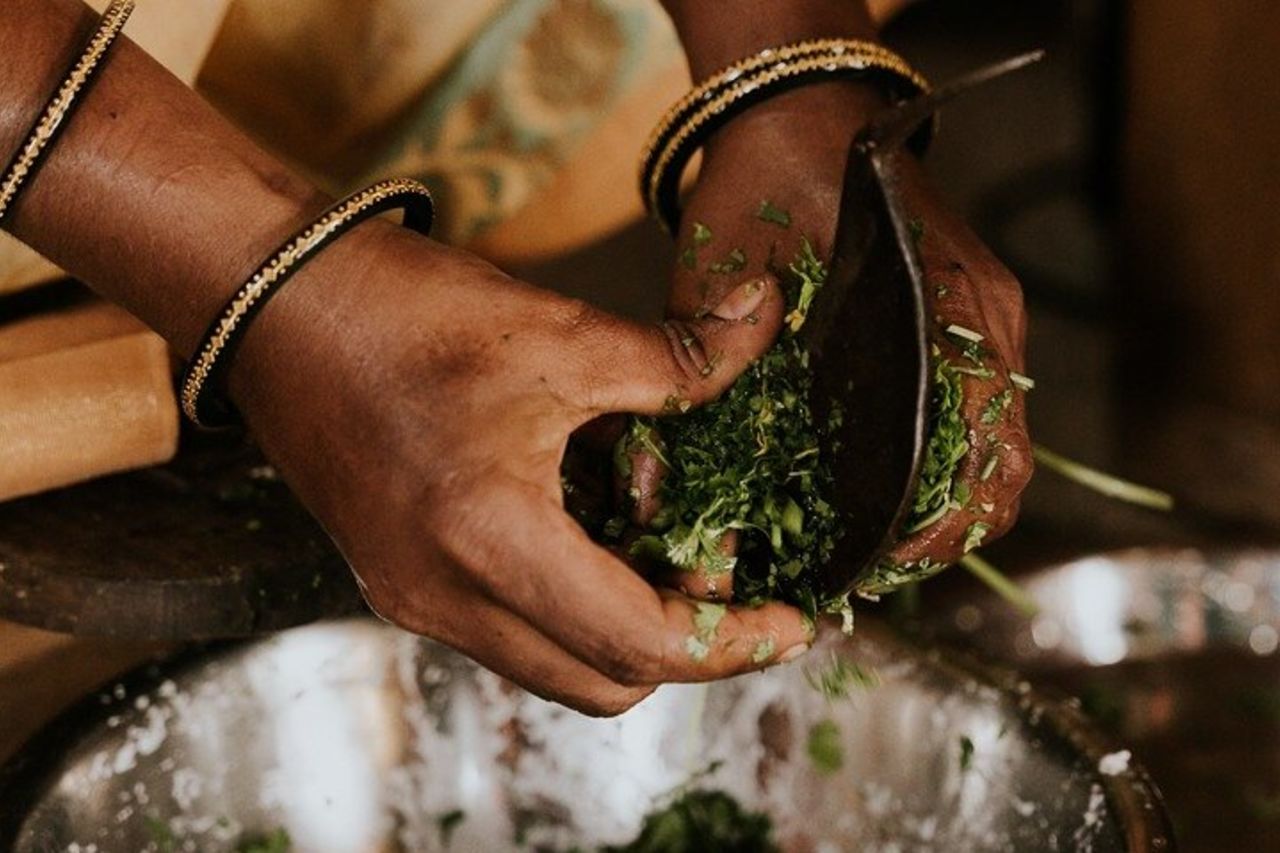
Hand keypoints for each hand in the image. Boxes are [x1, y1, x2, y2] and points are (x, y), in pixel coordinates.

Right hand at [225, 221, 811, 715]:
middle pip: (604, 682)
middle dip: (684, 639)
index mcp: (488, 541)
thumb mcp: (556, 331)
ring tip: (659, 532)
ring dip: (624, 619)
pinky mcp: (400, 580)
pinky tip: (591, 515)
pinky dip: (571, 594)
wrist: (273, 301)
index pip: (640, 645)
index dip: (733, 640)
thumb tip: (761, 326)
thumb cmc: (400, 311)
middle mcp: (443, 598)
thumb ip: (675, 360)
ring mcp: (413, 598)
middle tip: (723, 564)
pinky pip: (511, 624)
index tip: (794, 620)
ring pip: (556, 661)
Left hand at [628, 83, 1031, 595]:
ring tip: (883, 534)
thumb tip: (663, 496)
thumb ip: (698, 381)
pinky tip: (893, 475)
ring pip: (1004, 444)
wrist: (803, 106)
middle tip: (877, 564)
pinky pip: (989, 406)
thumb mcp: (715, 281)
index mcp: (936, 311)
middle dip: (947, 530)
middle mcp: (982, 318)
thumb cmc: (759, 185)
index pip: (980, 453)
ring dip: (954, 499)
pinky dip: (954, 455)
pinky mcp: (976, 309)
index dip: (936, 528)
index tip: (882, 563)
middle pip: (1005, 467)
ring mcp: (989, 312)